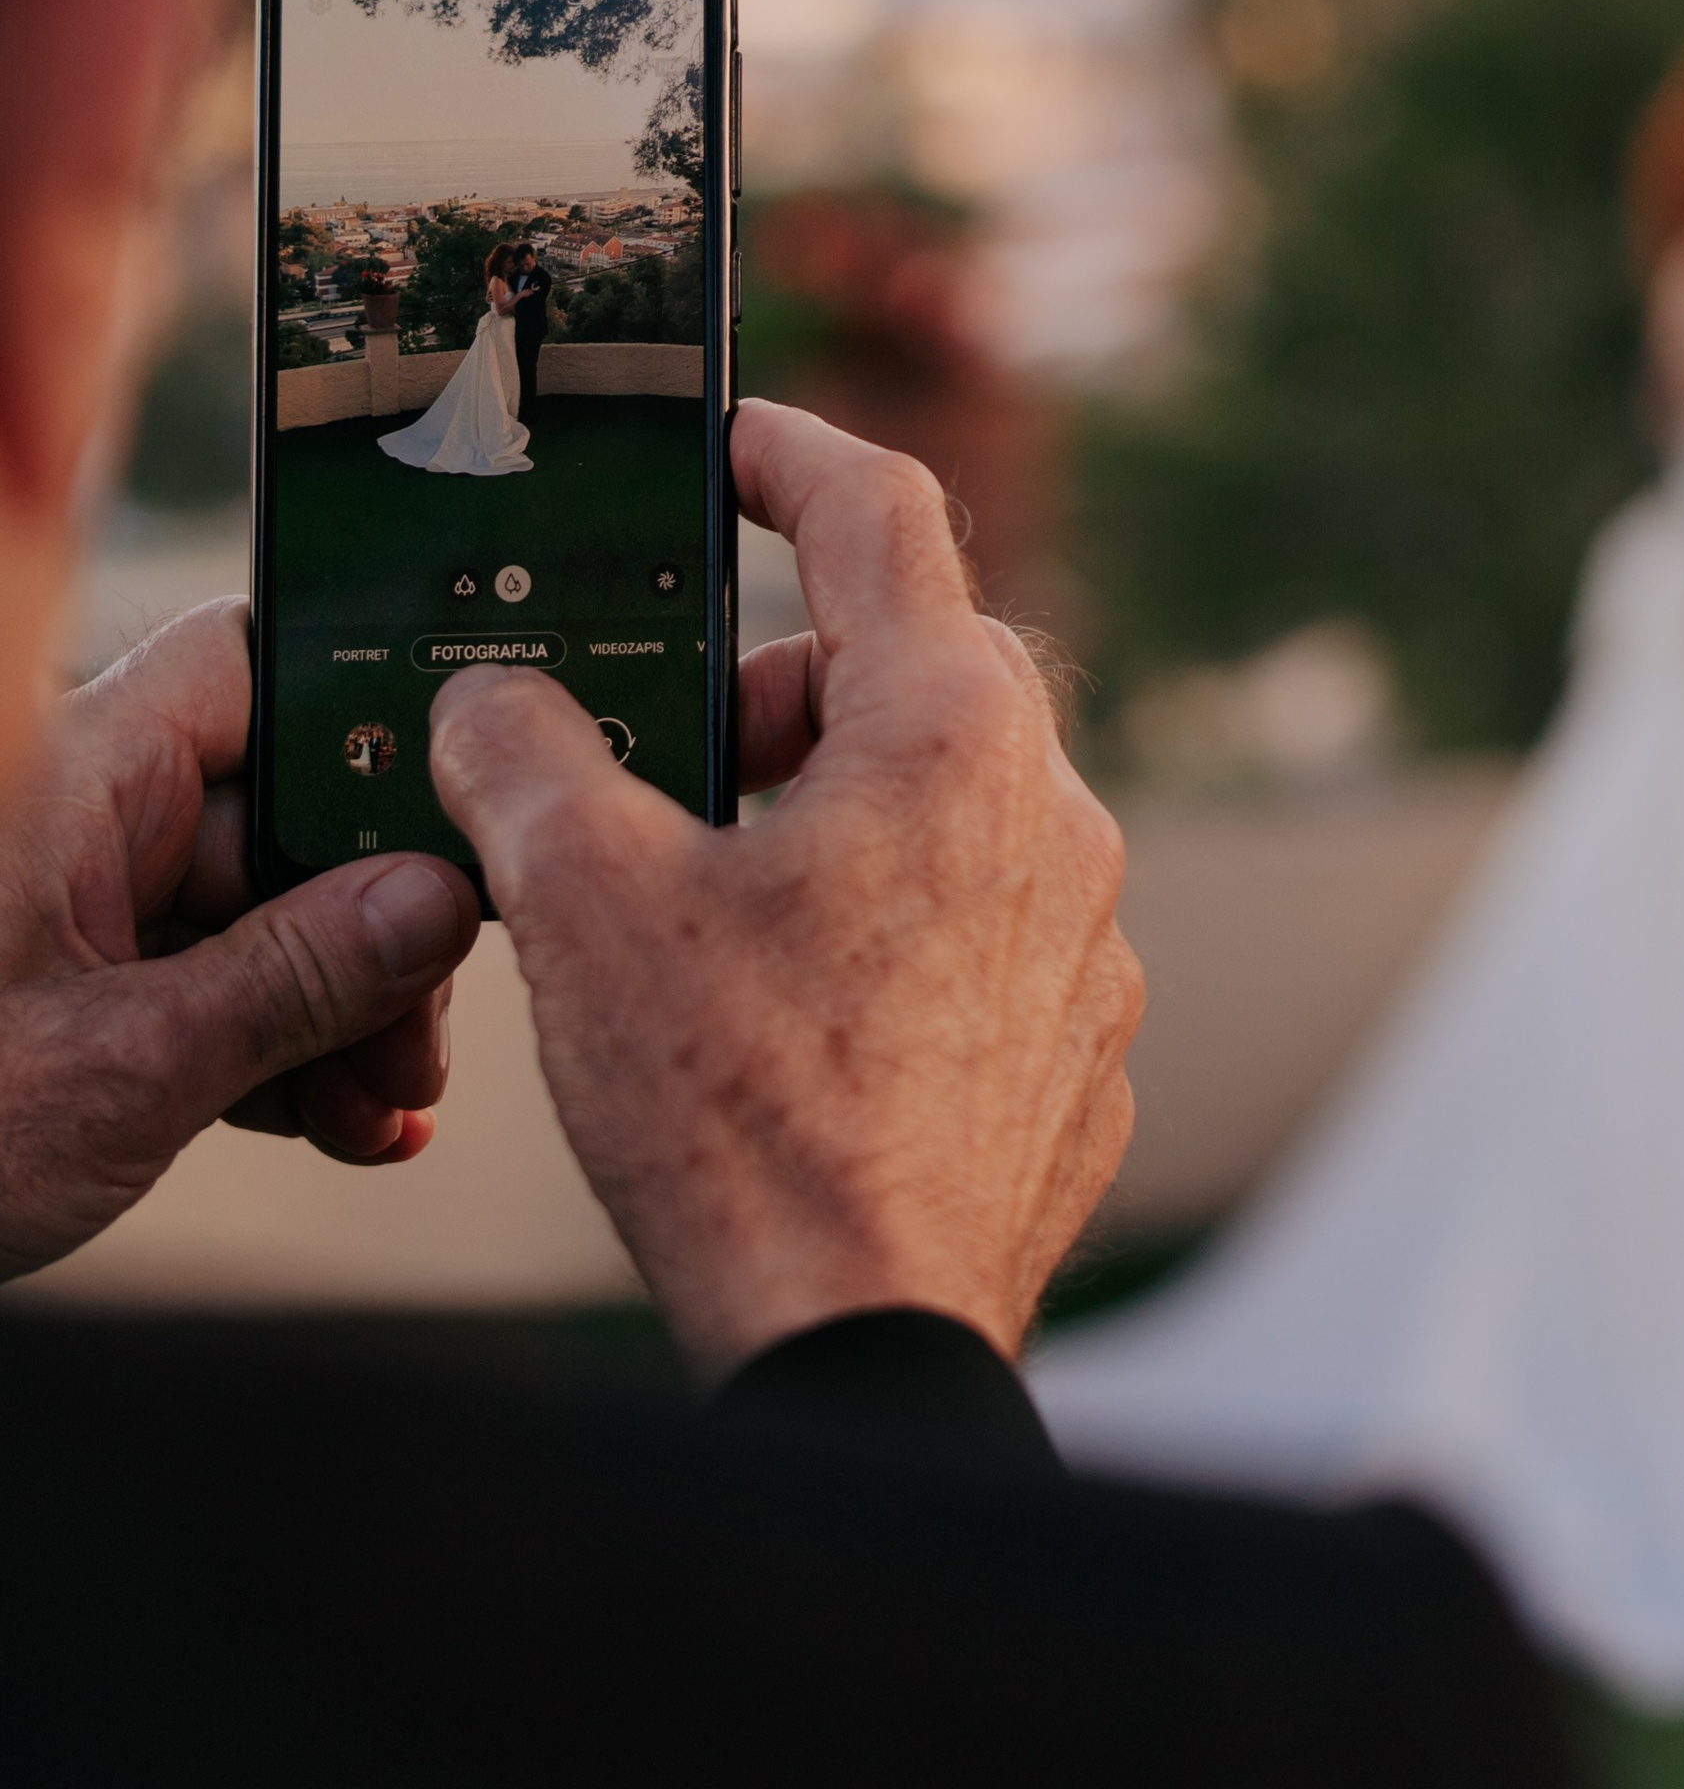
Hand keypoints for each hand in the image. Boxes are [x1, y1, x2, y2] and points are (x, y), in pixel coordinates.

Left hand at [0, 602, 481, 1280]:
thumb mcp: (126, 1070)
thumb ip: (295, 977)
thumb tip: (437, 900)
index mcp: (80, 772)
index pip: (260, 668)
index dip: (373, 721)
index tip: (464, 820)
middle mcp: (81, 814)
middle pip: (282, 809)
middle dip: (377, 920)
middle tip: (425, 1035)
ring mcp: (75, 904)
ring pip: (258, 908)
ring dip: (341, 1004)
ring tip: (383, 1107)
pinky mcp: (71, 988)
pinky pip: (208, 980)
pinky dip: (277, 1047)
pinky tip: (339, 1124)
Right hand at [428, 401, 1141, 1383]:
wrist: (860, 1343)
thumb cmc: (740, 1116)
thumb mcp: (582, 901)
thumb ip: (526, 758)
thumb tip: (494, 703)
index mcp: (952, 731)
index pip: (880, 512)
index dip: (787, 453)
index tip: (729, 445)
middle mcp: (1052, 812)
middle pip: (908, 670)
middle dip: (775, 692)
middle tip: (658, 768)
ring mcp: (1084, 934)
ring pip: (946, 808)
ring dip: (829, 817)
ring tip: (704, 911)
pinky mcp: (1083, 1043)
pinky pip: (978, 930)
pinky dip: (885, 930)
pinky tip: (788, 1014)